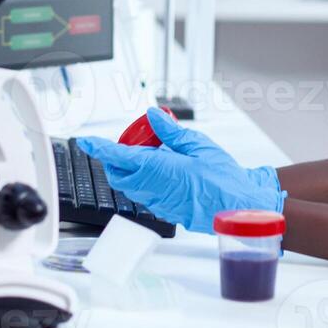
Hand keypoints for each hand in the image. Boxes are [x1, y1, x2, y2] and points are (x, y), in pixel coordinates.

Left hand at [77, 107, 283, 233]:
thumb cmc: (225, 179)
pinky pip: (145, 194)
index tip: (86, 142)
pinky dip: (145, 180)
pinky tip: (164, 169)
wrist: (240, 208)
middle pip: (120, 173)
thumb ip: (171, 133)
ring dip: (131, 169)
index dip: (99, 149)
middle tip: (131, 142)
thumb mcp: (199, 146)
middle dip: (116, 158)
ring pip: (131, 185)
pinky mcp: (166, 210)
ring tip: (153, 153)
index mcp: (160, 170)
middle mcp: (154, 189)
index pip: (119, 158)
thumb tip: (153, 117)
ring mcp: (159, 202)